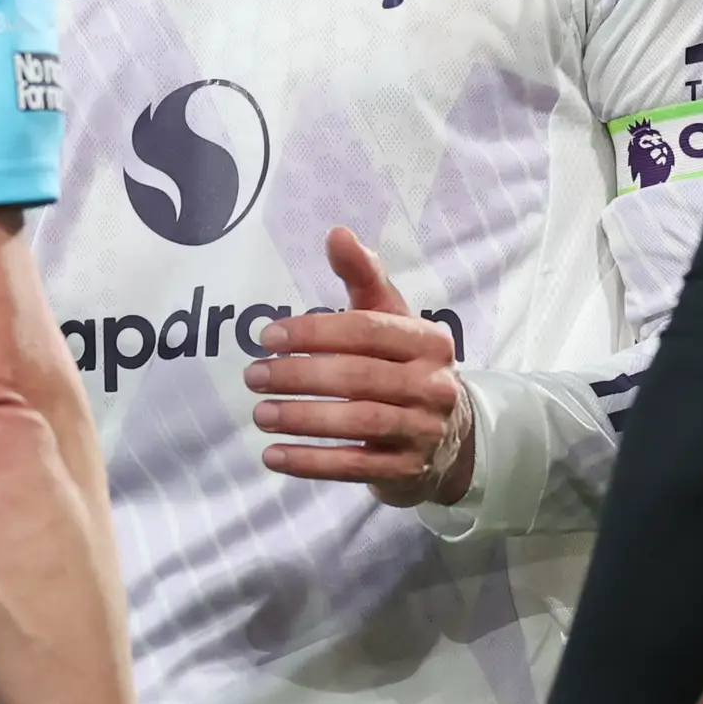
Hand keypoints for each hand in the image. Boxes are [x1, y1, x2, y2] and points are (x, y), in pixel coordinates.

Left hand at [246, 227, 473, 506]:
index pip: (367, 331)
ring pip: (359, 423)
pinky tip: (273, 456)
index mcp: (429, 341)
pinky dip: (312, 462)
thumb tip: (337, 232)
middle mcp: (434, 385)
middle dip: (300, 376)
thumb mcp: (391, 318)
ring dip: (303, 420)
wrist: (449, 435)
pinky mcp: (408, 470)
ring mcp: (423, 431)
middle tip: (253, 376)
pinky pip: (356, 466)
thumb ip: (363, 276)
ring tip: (260, 414)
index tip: (267, 336)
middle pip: (360, 377)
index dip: (315, 332)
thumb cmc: (405, 365)